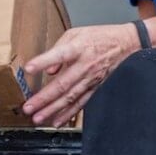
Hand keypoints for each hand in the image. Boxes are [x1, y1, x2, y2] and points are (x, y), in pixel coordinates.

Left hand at [22, 23, 138, 126]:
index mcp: (79, 48)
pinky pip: (81, 103)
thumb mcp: (77, 33)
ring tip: (39, 118)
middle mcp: (85, 65)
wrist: (127, 44)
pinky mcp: (96, 87)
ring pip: (71, 97)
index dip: (43, 61)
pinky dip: (69, 114)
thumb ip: (59, 48)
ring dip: (53, 109)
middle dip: (44, 97)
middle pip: (63, 84)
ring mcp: (91, 79)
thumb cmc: (100, 37)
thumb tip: (49, 70)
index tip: (28, 68)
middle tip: (28, 107)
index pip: (59, 55)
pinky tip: (57, 121)